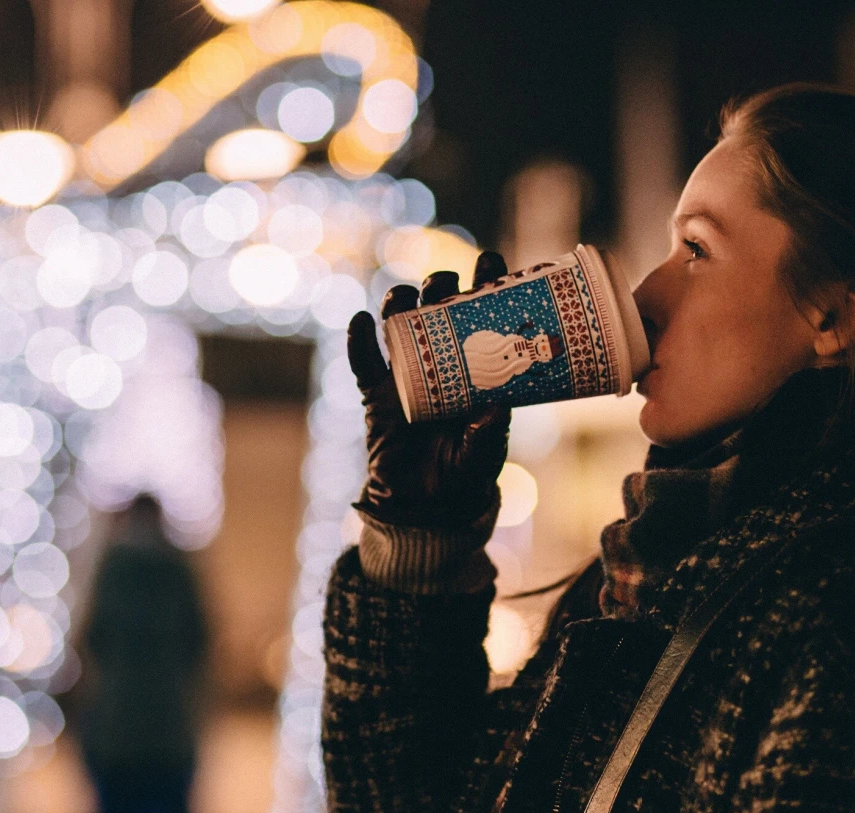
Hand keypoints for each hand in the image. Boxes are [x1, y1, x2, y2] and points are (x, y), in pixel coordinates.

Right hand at [347, 251, 511, 528]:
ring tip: (405, 296)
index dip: (485, 287)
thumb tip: (495, 406)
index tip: (491, 262)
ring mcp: (406, 376)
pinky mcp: (376, 396)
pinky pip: (364, 364)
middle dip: (441, 287)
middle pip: (437, 311)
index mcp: (475, 369)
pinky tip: (360, 322)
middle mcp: (440, 363)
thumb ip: (488, 432)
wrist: (426, 508)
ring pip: (399, 326)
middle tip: (447, 282)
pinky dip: (359, 342)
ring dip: (400, 304)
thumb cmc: (464, 475)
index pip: (482, 318)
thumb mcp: (484, 453)